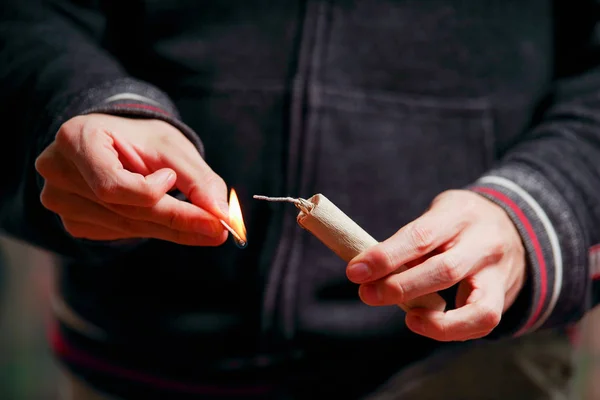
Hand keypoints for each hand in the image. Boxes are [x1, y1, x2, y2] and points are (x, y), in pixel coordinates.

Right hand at [36, 114, 228, 245]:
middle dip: (176, 219)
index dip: (149, 192)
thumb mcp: (173, 148)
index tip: (175, 182)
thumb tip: (222, 212)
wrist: (119, 142)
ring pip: (125, 227)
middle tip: (218, 228)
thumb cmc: (142, 139)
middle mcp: (58, 171)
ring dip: (167, 227)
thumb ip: (198, 179)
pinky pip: (118, 234)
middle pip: (122, 210)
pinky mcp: (72, 220)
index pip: (112, 185)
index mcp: (76, 139)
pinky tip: (163, 216)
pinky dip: (150, 229)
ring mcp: (60, 199)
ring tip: (200, 221)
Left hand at [346, 190, 525, 340]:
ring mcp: (498, 272)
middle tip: (367, 293)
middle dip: (400, 287)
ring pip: (475, 307)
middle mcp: (484, 242)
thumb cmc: (458, 222)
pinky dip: (451, 330)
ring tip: (407, 319)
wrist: (512, 225)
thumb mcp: (437, 214)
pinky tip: (423, 324)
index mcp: (459, 214)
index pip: (420, 236)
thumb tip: (371, 270)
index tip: (355, 271)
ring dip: (434, 320)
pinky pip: (482, 322)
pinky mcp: (502, 296)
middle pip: (444, 270)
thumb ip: (411, 240)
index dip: (386, 256)